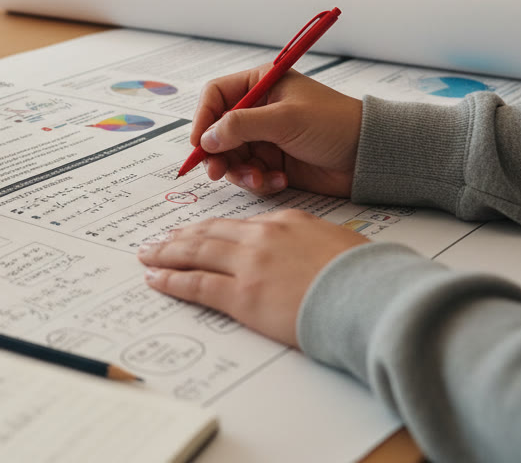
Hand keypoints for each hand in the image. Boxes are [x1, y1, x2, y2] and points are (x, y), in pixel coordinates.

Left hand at [138, 210, 369, 346]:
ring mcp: (249, 265)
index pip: (238, 225)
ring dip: (166, 254)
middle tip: (159, 242)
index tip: (196, 233)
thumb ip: (311, 244)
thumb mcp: (338, 245)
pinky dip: (171, 280)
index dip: (211, 229)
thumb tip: (304, 256)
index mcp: (287, 223)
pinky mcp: (243, 296)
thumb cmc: (367, 276)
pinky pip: (197, 284)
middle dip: (180, 238)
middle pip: (209, 234)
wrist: (372, 295)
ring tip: (148, 256)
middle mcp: (262, 238)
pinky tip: (156, 279)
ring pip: (196, 253)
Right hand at [191, 66, 361, 197]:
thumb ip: (240, 126)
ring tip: (259, 180)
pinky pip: (250, 173)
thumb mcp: (284, 119)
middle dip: (218, 153)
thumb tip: (206, 138)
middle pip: (218, 131)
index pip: (215, 96)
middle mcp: (259, 109)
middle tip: (218, 173)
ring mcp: (266, 137)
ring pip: (231, 156)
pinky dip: (259, 181)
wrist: (368, 156)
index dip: (203, 118)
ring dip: (240, 172)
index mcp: (261, 84)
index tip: (199, 143)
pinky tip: (278, 181)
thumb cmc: (334, 124)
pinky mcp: (274, 162)